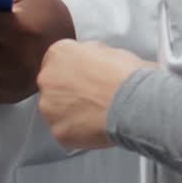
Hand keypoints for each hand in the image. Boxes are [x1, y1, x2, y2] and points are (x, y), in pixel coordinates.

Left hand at [36, 40, 150, 148]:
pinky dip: (77, 132)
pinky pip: (65, 132)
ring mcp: (49, 107)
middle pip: (52, 87)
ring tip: (95, 115)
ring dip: (70, 113)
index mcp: (58, 54)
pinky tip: (95, 128)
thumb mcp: (108, 50)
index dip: (72, 73)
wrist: (134, 102)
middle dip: (68, 93)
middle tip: (91, 99)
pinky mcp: (58, 130)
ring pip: (55, 111)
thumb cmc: (126, 76)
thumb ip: (89, 54)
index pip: (57, 62)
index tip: (82, 80)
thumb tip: (91, 61)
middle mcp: (47, 78)